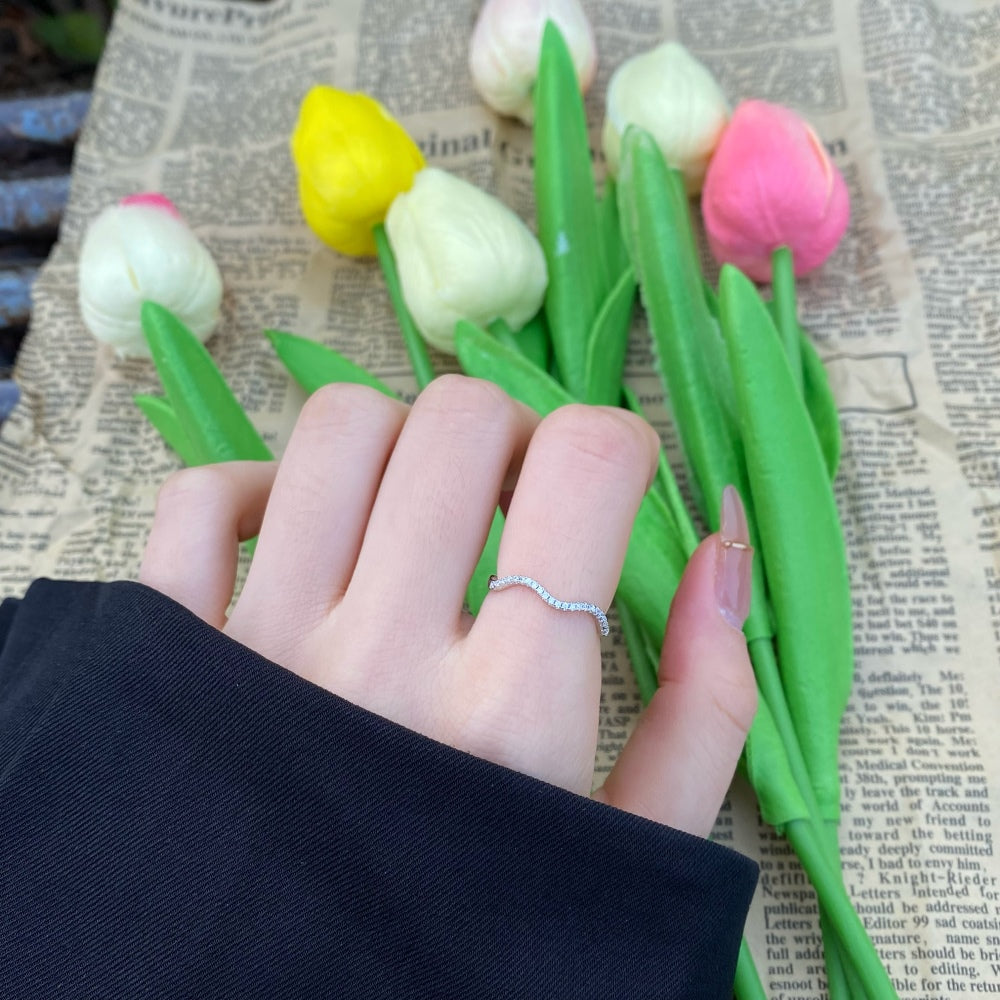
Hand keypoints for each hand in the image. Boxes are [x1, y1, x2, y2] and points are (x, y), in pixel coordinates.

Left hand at [139, 376, 755, 836]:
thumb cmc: (478, 939)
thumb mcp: (632, 850)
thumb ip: (707, 704)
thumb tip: (722, 545)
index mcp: (511, 712)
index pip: (585, 466)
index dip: (617, 444)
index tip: (609, 482)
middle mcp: (379, 662)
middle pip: (459, 421)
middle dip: (512, 432)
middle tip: (517, 493)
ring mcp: (258, 651)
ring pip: (337, 432)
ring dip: (400, 439)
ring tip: (419, 503)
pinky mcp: (175, 656)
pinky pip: (199, 502)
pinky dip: (250, 484)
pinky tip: (296, 528)